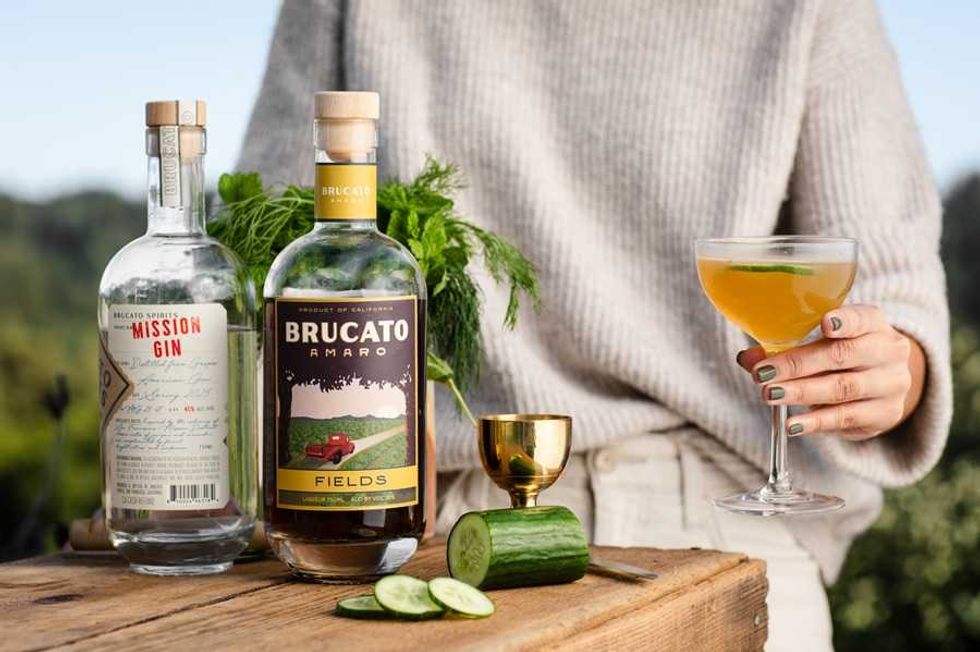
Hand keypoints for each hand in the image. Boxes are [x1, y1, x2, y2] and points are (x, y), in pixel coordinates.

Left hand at [736, 305, 925, 440]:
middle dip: (797, 365)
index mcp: (873, 323)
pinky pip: (846, 418)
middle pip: (842, 355)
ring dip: (802, 393)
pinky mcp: (885, 414)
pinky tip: (792, 424)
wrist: (882, 384)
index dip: (845, 321)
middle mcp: (888, 351)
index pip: (863, 318)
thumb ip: (784, 348)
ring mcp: (891, 384)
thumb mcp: (819, 344)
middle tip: (764, 374)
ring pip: (843, 388)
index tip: (824, 324)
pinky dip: (816, 422)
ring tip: (771, 395)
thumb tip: (746, 358)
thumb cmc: (841, 356)